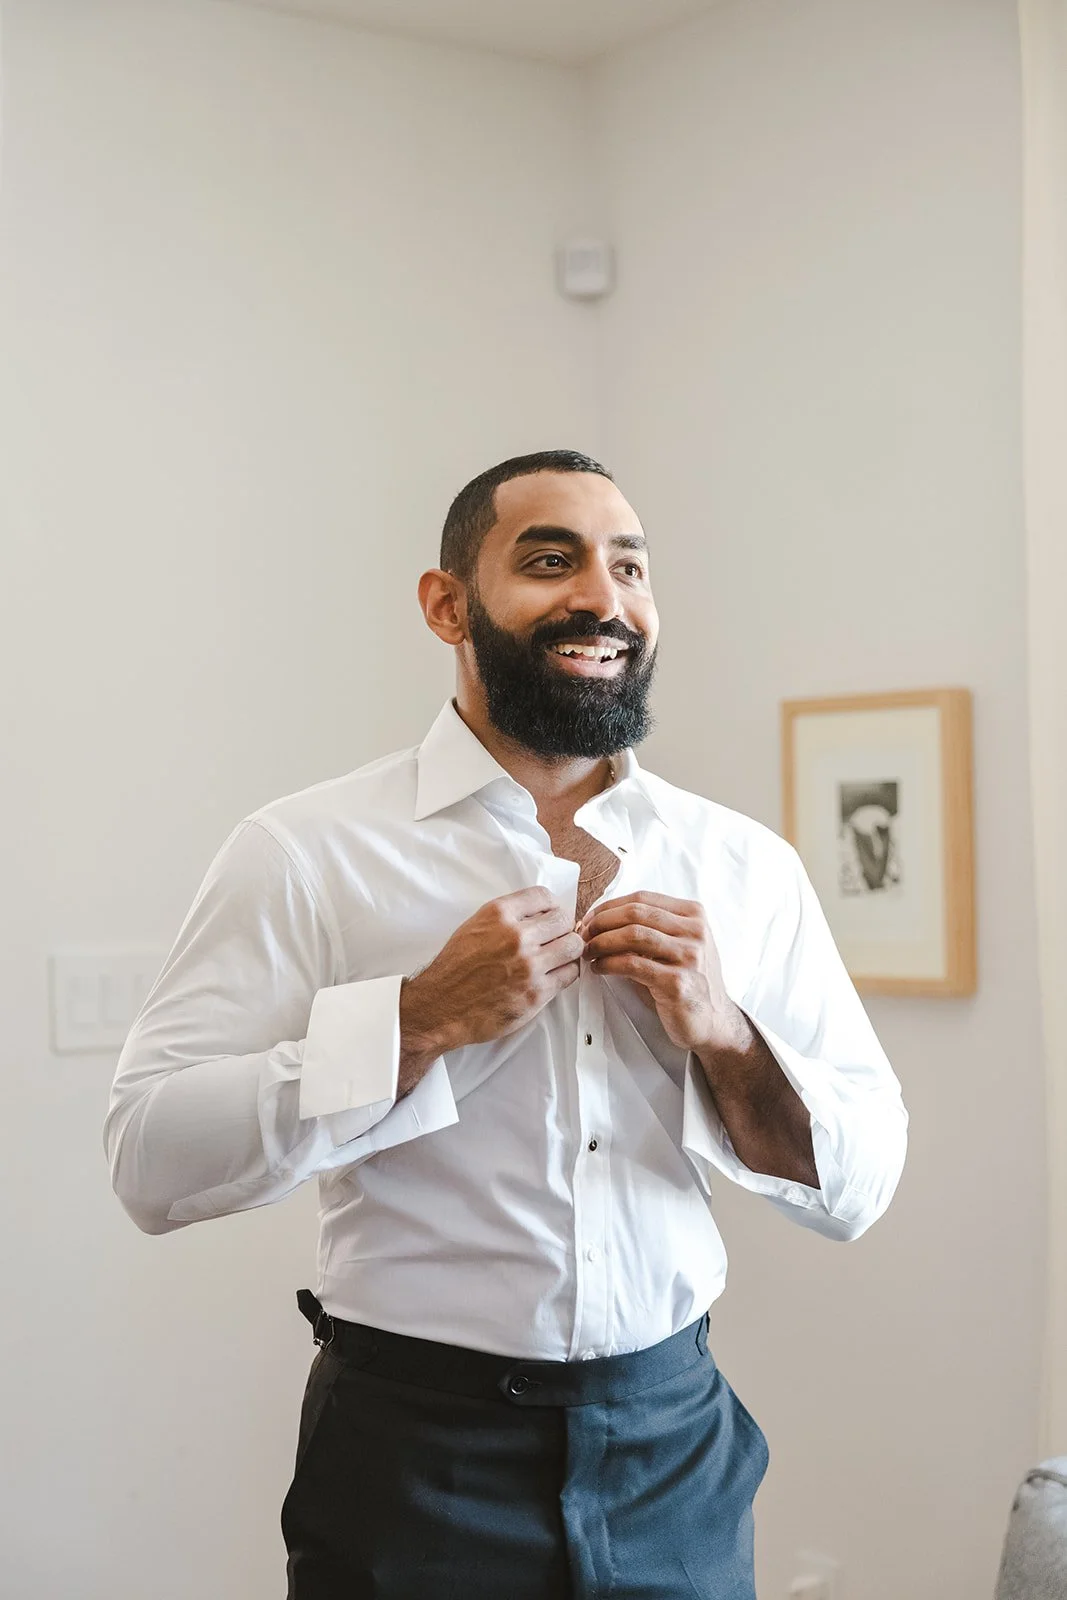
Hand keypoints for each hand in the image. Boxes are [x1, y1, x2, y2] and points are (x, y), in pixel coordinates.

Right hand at [398, 888, 582, 1082]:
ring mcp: (529, 965)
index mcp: (499, 914)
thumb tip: (539, 913)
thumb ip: (507, 917)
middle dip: (562, 928)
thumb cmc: (456, 967)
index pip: (544, 896)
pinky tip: (554, 974)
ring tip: (558, 956)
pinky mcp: (537, 992)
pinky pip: (570, 973)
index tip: (548, 917)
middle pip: (563, 920)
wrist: (441, 1007)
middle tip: (555, 938)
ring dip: (568, 950)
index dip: (550, 906)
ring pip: (573, 945)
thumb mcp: (475, 926)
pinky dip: (566, 972)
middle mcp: (516, 936)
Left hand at [580, 892, 749, 1054]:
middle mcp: (695, 931)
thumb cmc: (687, 982)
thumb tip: (601, 921)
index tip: (589, 919)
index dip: (609, 907)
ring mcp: (689, 956)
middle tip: (583, 935)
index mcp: (694, 915)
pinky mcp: (678, 982)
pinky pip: (633, 965)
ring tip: (588, 952)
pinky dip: (608, 964)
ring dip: (602, 943)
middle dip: (602, 922)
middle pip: (635, 913)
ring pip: (633, 935)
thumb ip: (650, 928)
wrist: (712, 1020)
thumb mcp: (675, 945)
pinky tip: (598, 968)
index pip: (642, 899)